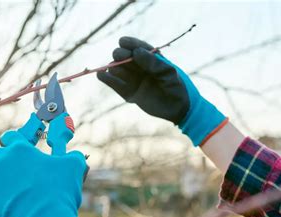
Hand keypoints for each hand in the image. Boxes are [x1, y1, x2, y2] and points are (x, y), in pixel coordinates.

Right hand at [97, 36, 226, 145]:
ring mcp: (135, 80)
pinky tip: (101, 75)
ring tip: (115, 69)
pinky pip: (116, 85)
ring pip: (118, 70)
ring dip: (115, 68)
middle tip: (120, 57)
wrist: (179, 109)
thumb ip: (152, 62)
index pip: (138, 47)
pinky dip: (107, 80)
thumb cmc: (178, 87)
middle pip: (124, 57)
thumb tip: (135, 52)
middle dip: (121, 55)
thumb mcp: (168, 72)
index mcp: (152, 59)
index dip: (129, 43)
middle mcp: (141, 68)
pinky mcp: (130, 93)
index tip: (122, 42)